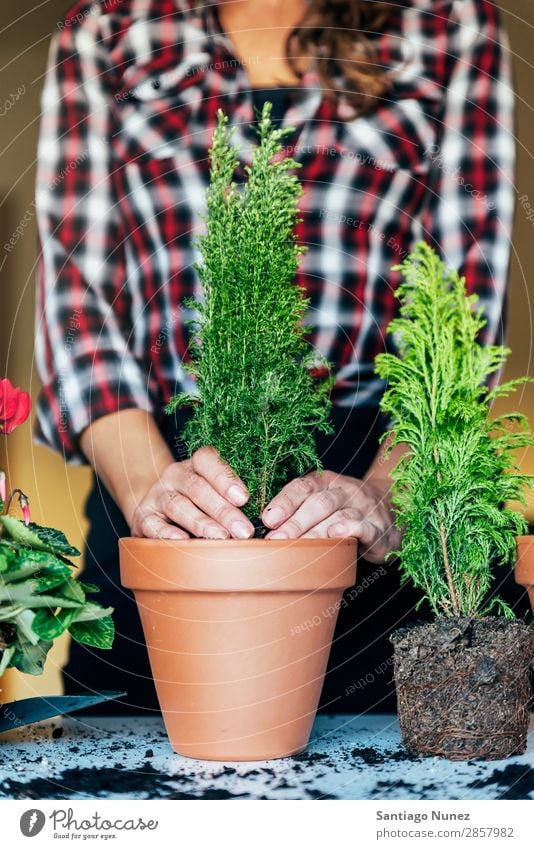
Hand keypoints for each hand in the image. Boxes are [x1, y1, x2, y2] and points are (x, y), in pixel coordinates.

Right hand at [130, 446, 254, 540]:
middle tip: (244, 530)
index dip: (225, 477)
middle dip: (223, 510)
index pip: (208, 461)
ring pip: (178, 505)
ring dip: (201, 522)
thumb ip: (235, 499)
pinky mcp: (143, 517)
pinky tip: (184, 541)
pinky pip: (153, 524)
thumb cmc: (199, 503)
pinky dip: (168, 533)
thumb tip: (265, 519)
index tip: (244, 498)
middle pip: (198, 488)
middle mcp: (175, 475)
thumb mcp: (216, 492)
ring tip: (221, 538)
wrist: (157, 510)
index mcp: (196, 465)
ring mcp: (157, 495)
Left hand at [261, 470, 400, 562]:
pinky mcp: (379, 527)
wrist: (393, 510)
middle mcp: (344, 490)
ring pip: (337, 516)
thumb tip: (265, 529)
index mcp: (325, 482)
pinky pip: (365, 526)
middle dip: (295, 522)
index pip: (302, 487)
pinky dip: (350, 529)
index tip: (268, 519)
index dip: (284, 502)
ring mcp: (363, 507)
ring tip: (298, 546)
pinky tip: (336, 536)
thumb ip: (297, 511)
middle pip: (317, 503)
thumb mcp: (321, 503)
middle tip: (276, 540)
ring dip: (315, 532)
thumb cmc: (344, 511)